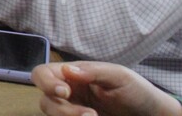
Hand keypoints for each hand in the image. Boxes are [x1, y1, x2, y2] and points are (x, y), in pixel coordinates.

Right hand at [33, 62, 181, 115]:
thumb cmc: (138, 91)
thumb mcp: (119, 76)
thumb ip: (94, 72)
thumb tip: (66, 70)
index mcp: (73, 75)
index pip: (43, 74)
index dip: (46, 82)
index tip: (64, 92)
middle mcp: (69, 93)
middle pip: (45, 100)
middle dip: (62, 109)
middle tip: (88, 115)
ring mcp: (74, 110)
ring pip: (53, 114)